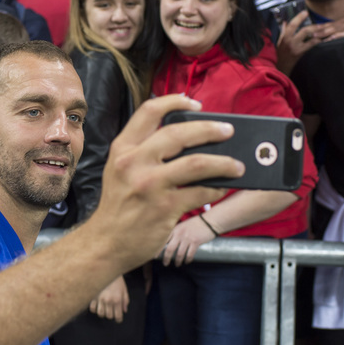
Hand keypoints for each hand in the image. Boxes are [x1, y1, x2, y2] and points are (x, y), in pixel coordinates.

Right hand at [84, 94, 243, 270]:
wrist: (106, 242)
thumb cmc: (119, 204)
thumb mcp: (120, 169)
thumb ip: (144, 150)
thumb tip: (189, 136)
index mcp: (123, 148)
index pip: (150, 111)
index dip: (176, 101)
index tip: (195, 103)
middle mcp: (134, 162)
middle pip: (180, 133)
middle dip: (211, 129)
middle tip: (228, 131)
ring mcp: (150, 185)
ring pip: (198, 163)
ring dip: (224, 162)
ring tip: (237, 165)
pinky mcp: (165, 208)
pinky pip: (201, 192)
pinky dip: (216, 189)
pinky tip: (222, 188)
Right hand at [89, 276, 128, 322]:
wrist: (107, 269)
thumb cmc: (117, 280)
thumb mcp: (124, 290)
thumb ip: (125, 301)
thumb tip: (124, 311)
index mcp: (117, 300)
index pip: (118, 316)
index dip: (119, 319)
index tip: (118, 319)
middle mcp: (108, 301)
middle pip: (109, 316)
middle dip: (111, 315)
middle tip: (112, 312)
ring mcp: (99, 299)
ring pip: (100, 314)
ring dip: (103, 313)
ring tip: (105, 309)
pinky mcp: (93, 296)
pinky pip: (92, 308)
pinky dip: (95, 309)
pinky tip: (98, 306)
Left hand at [161, 215, 217, 266]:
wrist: (209, 221)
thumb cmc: (195, 223)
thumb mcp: (182, 226)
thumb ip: (175, 233)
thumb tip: (168, 244)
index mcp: (175, 229)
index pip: (163, 240)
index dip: (158, 250)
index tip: (154, 257)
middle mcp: (179, 234)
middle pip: (169, 249)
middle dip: (166, 258)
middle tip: (165, 264)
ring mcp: (187, 238)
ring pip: (179, 254)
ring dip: (178, 261)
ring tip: (177, 264)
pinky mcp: (195, 242)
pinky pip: (189, 254)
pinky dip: (187, 260)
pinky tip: (187, 261)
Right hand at [275, 13, 343, 74]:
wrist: (280, 68)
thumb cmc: (279, 54)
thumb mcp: (279, 41)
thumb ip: (283, 31)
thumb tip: (285, 22)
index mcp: (285, 37)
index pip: (292, 25)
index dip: (299, 18)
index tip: (305, 12)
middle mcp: (291, 42)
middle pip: (305, 31)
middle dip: (315, 26)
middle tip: (323, 23)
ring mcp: (297, 48)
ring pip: (310, 38)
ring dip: (320, 33)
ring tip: (326, 29)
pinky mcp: (301, 53)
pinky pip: (312, 45)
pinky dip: (318, 40)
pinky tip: (324, 38)